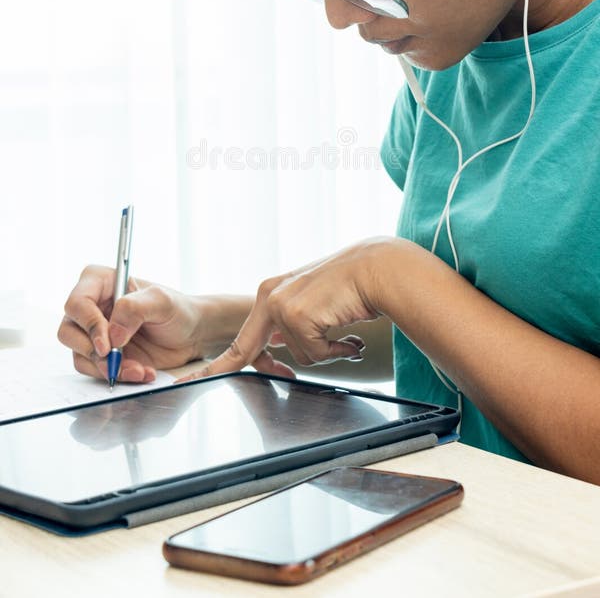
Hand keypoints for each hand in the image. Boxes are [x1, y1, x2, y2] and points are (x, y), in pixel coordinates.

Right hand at [58, 264, 215, 382]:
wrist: (190, 335)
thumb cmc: (177, 310)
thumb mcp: (162, 301)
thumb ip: (135, 309)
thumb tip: (112, 334)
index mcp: (101, 283)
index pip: (77, 303)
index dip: (88, 325)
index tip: (108, 344)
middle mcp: (92, 307)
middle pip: (68, 332)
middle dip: (93, 351)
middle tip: (116, 362)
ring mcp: (94, 333)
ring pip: (80, 355)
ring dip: (108, 367)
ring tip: (139, 369)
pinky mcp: (102, 355)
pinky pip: (95, 370)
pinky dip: (116, 376)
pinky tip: (141, 372)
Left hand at [179, 239, 391, 381]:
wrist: (376, 269)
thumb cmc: (351, 287)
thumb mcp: (312, 302)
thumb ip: (291, 322)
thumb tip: (281, 349)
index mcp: (270, 294)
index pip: (241, 338)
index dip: (218, 363)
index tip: (192, 379)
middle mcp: (270, 297)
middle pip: (250, 352)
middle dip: (225, 370)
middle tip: (190, 384)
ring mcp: (281, 307)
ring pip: (299, 357)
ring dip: (326, 352)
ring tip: (343, 331)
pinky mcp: (296, 316)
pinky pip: (315, 354)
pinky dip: (336, 350)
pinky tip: (348, 334)